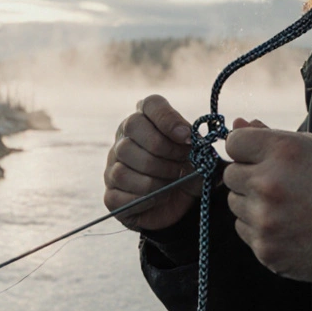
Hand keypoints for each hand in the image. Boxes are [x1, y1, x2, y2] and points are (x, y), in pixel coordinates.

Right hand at [103, 94, 199, 230]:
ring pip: (124, 165)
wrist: (183, 206)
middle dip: (164, 149)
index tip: (187, 137)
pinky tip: (159, 198)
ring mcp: (113, 165)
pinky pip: (119, 194)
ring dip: (155, 178)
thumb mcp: (200, 158)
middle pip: (133, 127)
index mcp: (147, 121)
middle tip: (182, 164)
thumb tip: (187, 136)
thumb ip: (198, 145)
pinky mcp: (111, 194)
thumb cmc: (189, 173)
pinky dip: (145, 198)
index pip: (151, 104)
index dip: (168, 118)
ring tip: (173, 182)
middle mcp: (124, 138)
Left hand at [223, 118, 311, 282]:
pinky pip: (244, 229)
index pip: (233, 143)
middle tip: (279, 184)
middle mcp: (267, 184)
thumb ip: (270, 134)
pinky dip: (259, 227)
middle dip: (249, 176)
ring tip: (285, 206)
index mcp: (281, 151)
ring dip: (252, 202)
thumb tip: (237, 123)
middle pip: (230, 174)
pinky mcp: (265, 247)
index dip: (247, 149)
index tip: (262, 157)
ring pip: (234, 203)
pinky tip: (286, 225)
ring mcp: (264, 219)